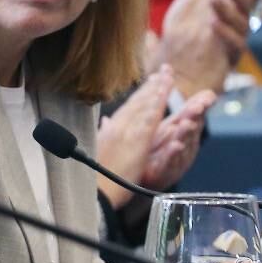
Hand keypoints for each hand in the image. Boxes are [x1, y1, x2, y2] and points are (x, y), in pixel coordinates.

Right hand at [96, 69, 172, 207]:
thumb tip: (105, 123)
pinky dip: (157, 104)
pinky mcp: (136, 142)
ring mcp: (127, 133)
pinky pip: (150, 120)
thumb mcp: (97, 151)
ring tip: (167, 75)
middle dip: (152, 85)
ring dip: (157, 89)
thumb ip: (104, 134)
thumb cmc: (94, 176)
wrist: (93, 192)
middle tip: (165, 70)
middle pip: (138, 102)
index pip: (129, 107)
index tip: (152, 80)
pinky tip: (164, 94)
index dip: (142, 93)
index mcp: (112, 131)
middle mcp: (119, 127)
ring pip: (145, 106)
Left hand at [140, 89, 216, 190]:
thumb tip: (209, 93)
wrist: (145, 176)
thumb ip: (190, 110)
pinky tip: (175, 146)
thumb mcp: (174, 125)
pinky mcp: (165, 171)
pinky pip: (169, 162)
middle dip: (194, 117)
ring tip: (187, 123)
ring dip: (185, 133)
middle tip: (197, 106)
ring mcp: (177, 158)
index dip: (201, 105)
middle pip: (190, 128)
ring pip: (182, 143)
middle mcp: (185, 144)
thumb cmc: (161, 147)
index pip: (195, 116)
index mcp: (184, 131)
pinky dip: (173, 154)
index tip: (207, 96)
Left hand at [155, 0, 261, 97]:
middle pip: (247, 4)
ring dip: (227, 9)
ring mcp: (235, 41)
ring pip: (240, 23)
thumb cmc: (186, 34)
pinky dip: (225, 34)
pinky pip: (232, 46)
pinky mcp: (228, 60)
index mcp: (232, 5)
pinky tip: (213, 24)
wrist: (175, 71)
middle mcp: (238, 22)